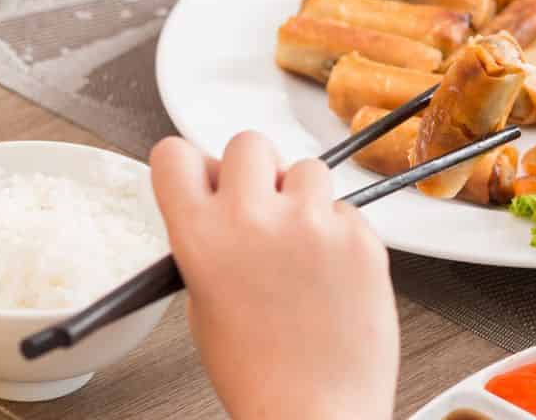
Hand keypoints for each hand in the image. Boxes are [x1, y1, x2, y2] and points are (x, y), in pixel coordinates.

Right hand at [150, 134, 397, 419]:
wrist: (315, 411)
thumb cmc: (259, 372)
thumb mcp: (204, 303)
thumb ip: (208, 239)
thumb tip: (219, 194)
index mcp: (200, 237)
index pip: (175, 154)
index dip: (191, 165)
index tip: (204, 176)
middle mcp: (253, 219)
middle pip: (249, 143)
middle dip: (256, 172)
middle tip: (264, 211)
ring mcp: (312, 224)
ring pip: (307, 169)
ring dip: (304, 198)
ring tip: (304, 250)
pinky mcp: (360, 236)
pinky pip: (346, 209)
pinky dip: (340, 233)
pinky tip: (333, 275)